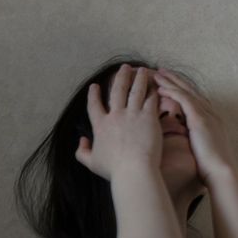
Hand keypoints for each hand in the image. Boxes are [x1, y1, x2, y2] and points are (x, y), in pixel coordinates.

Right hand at [77, 65, 162, 180]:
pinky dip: (153, 91)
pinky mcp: (148, 118)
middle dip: (121, 77)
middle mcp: (116, 116)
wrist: (133, 170)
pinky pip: (150, 99)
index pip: (94, 105)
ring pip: (136, 90)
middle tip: (125, 67)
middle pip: (117, 90)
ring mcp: (133, 115)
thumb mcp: (91, 163)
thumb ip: (82, 152)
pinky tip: (156, 85)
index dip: (93, 94)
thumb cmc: (113, 169)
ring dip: (139, 78)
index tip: (94, 86)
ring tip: (142, 70)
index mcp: (101, 125)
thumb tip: (81, 141)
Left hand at [153, 69, 235, 185]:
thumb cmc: (209, 167)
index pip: (194, 98)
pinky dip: (172, 92)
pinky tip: (161, 88)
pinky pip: (184, 100)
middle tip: (161, 71)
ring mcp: (206, 114)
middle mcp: (210, 113)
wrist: (220, 172)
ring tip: (157, 74)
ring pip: (186, 92)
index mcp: (211, 119)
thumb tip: (180, 137)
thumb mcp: (199, 147)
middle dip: (175, 80)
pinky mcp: (200, 119)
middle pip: (190, 90)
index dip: (181, 89)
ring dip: (171, 82)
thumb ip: (192, 138)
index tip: (168, 83)